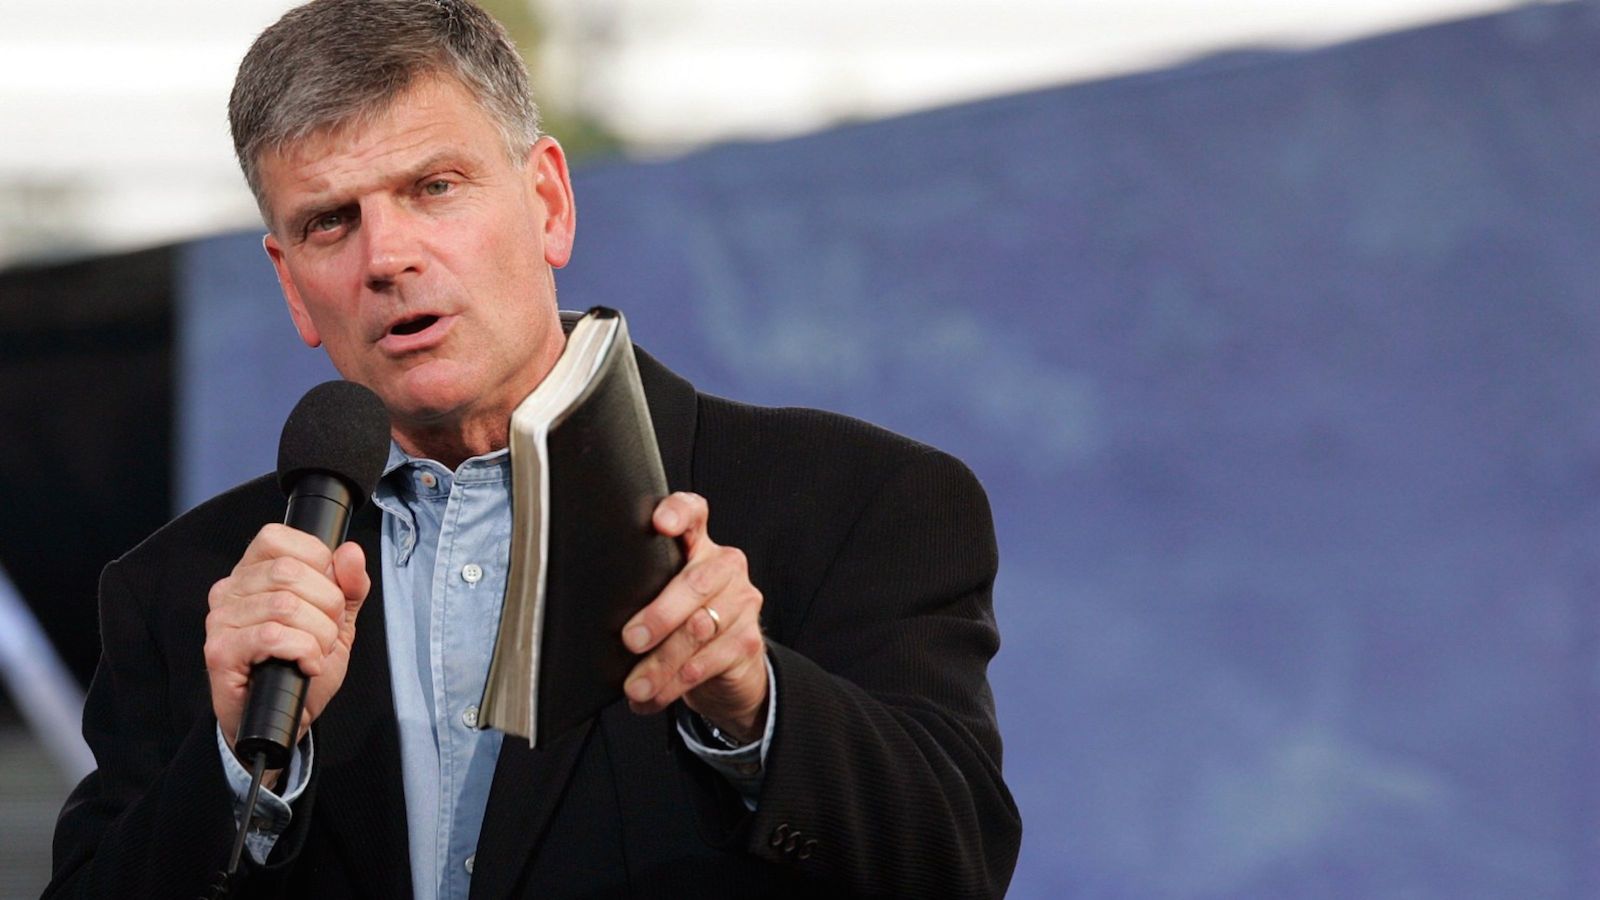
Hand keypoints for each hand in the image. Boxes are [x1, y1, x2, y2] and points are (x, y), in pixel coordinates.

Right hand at [204, 523, 370, 757]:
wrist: (285, 719)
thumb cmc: (303, 666)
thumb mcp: (337, 620)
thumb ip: (349, 585)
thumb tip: (350, 552)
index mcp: (254, 572)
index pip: (281, 538)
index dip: (319, 563)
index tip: (329, 595)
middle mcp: (230, 589)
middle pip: (290, 572)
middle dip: (327, 605)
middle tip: (326, 632)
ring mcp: (221, 620)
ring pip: (285, 606)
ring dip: (318, 635)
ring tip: (316, 652)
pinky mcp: (220, 652)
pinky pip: (273, 636)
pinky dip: (303, 651)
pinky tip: (305, 665)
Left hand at [622, 492, 767, 741]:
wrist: (729, 667)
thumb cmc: (681, 624)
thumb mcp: (661, 598)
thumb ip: (640, 591)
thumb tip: (591, 619)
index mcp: (698, 545)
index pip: (693, 513)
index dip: (678, 513)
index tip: (660, 524)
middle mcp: (725, 566)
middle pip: (694, 583)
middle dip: (659, 615)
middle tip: (631, 640)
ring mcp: (742, 602)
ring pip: (699, 629)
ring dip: (661, 663)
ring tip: (636, 686)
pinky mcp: (748, 640)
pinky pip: (708, 662)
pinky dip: (674, 684)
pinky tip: (653, 697)